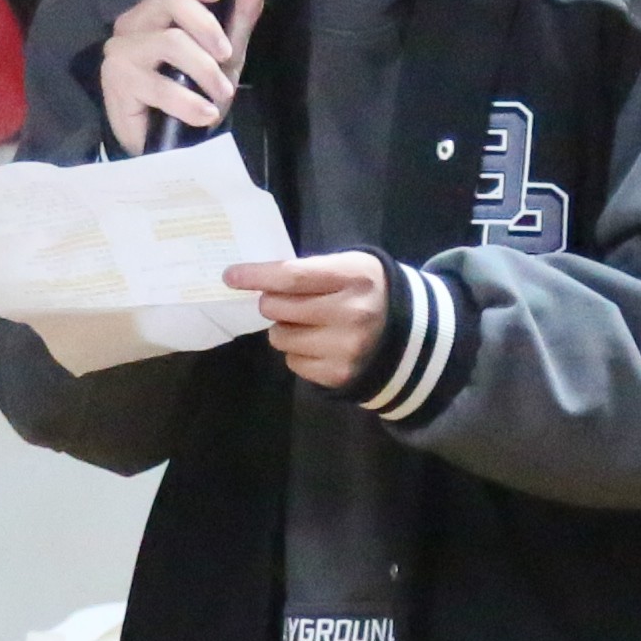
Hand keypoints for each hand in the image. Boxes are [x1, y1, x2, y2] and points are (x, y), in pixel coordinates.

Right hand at [99, 0, 275, 151]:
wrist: (171, 143)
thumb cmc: (196, 90)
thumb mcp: (228, 50)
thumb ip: (242, 11)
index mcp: (156, 7)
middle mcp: (133, 22)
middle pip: (171, 0)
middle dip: (209, 29)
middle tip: (227, 57)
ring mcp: (120, 50)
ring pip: (170, 41)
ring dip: (205, 71)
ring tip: (221, 95)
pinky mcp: (117, 81)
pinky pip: (160, 84)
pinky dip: (190, 102)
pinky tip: (204, 114)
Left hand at [228, 253, 394, 393]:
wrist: (409, 332)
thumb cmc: (367, 290)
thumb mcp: (349, 266)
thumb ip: (309, 270)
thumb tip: (256, 281)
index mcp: (353, 277)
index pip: (292, 277)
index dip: (256, 276)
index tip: (230, 276)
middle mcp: (351, 313)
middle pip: (278, 308)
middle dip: (271, 303)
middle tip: (284, 301)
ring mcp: (345, 348)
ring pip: (280, 338)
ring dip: (285, 329)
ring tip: (308, 324)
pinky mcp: (339, 374)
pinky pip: (293, 362)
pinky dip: (299, 352)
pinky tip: (320, 344)